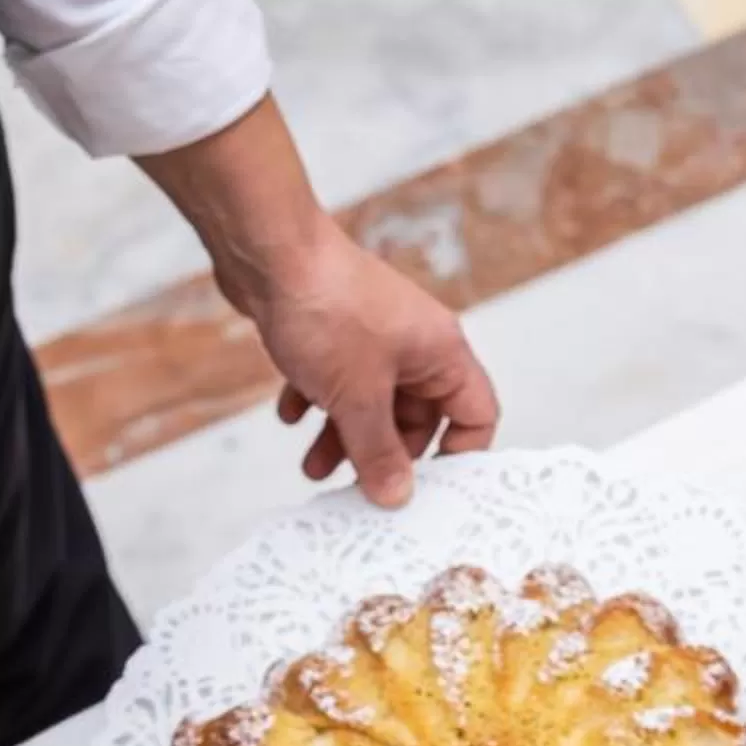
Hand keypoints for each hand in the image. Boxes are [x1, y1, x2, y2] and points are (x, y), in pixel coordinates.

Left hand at [247, 225, 498, 507]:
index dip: (458, 455)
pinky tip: (290, 413)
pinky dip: (316, 401)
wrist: (269, 251)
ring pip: (371, 403)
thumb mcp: (357, 399)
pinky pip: (336, 379)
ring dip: (344, 437)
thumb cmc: (326, 307)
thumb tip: (397, 494)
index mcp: (441, 352)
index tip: (427, 488)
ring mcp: (374, 336)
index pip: (475, 413)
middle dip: (385, 453)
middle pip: (418, 416)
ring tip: (313, 466)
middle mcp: (414, 343)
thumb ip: (378, 453)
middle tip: (358, 485)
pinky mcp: (336, 331)